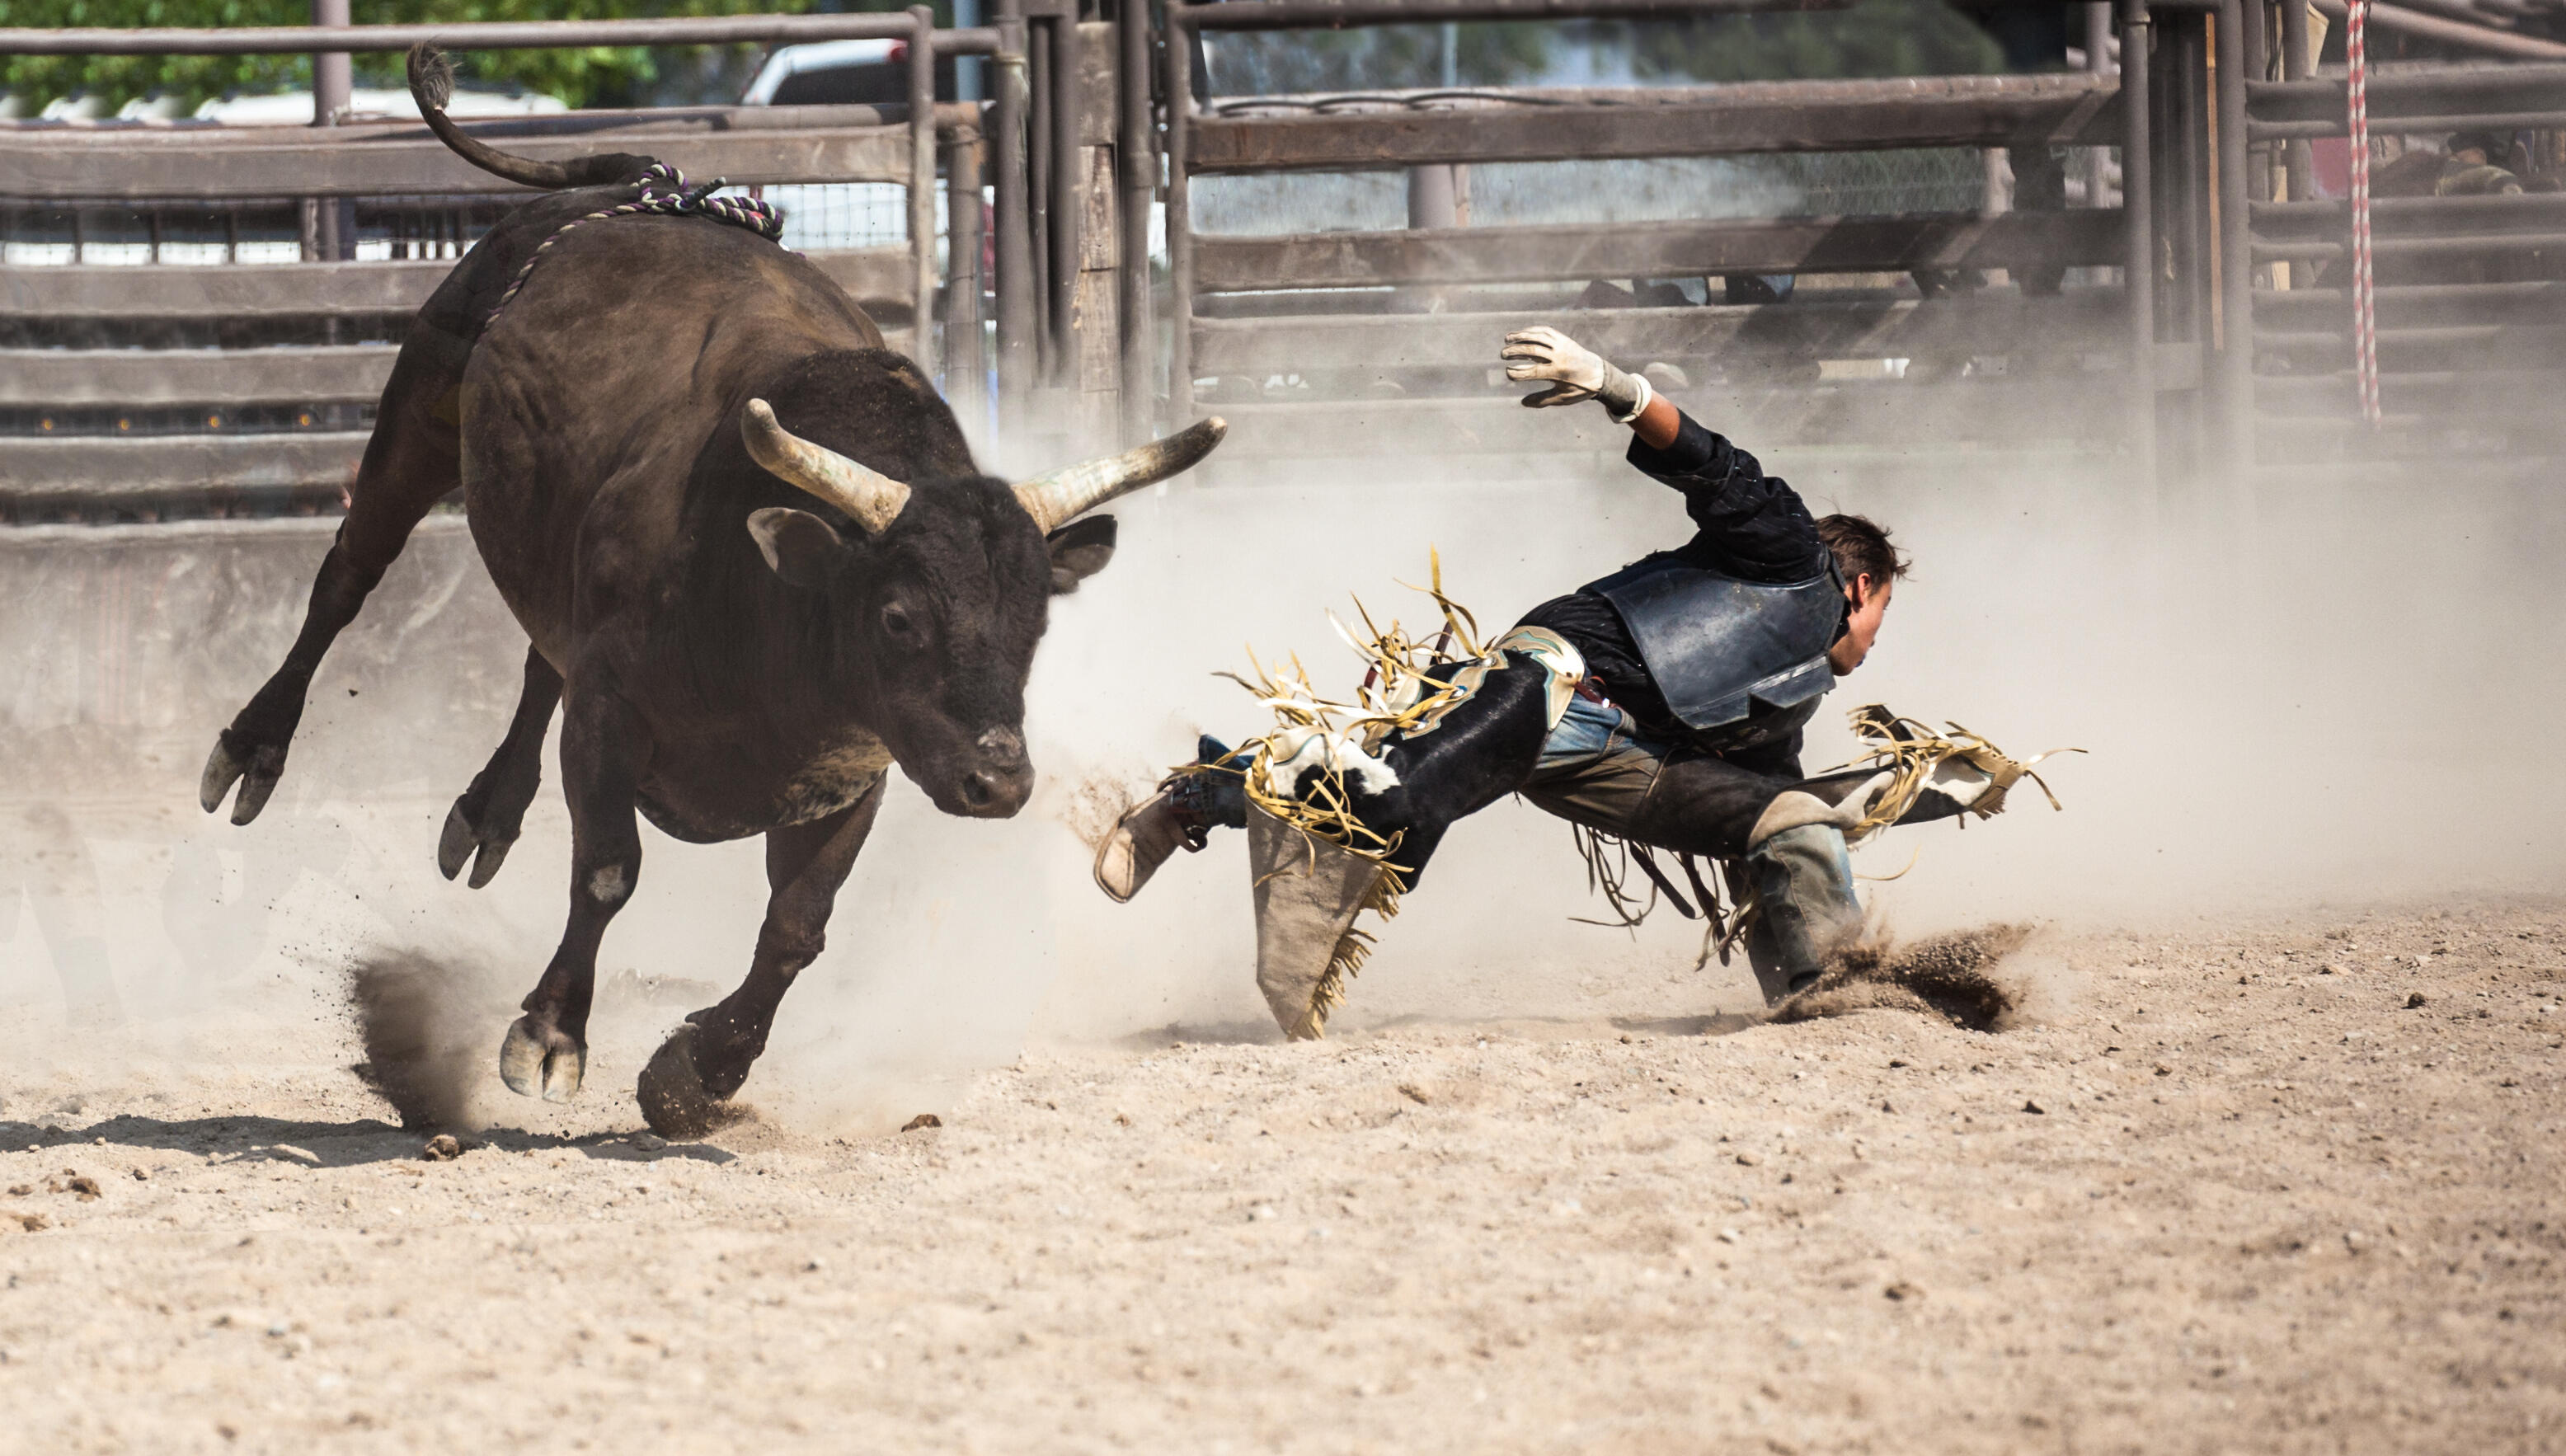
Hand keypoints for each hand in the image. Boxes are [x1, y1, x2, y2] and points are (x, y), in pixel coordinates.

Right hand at [1501, 326, 1649, 420]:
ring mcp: (1562, 345)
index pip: (1533, 372)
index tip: (1508, 373)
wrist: (1600, 374)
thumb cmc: (1580, 389)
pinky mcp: (1564, 339)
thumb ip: (1542, 400)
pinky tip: (1522, 333)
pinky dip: (1532, 330)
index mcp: (1559, 373)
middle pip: (1533, 350)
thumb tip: (1523, 402)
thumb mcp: (1562, 398)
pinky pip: (1546, 331)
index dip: (1518, 373)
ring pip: (1538, 336)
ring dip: (1521, 336)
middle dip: (1515, 351)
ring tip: (1507, 339)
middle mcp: (1560, 356)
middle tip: (1503, 354)